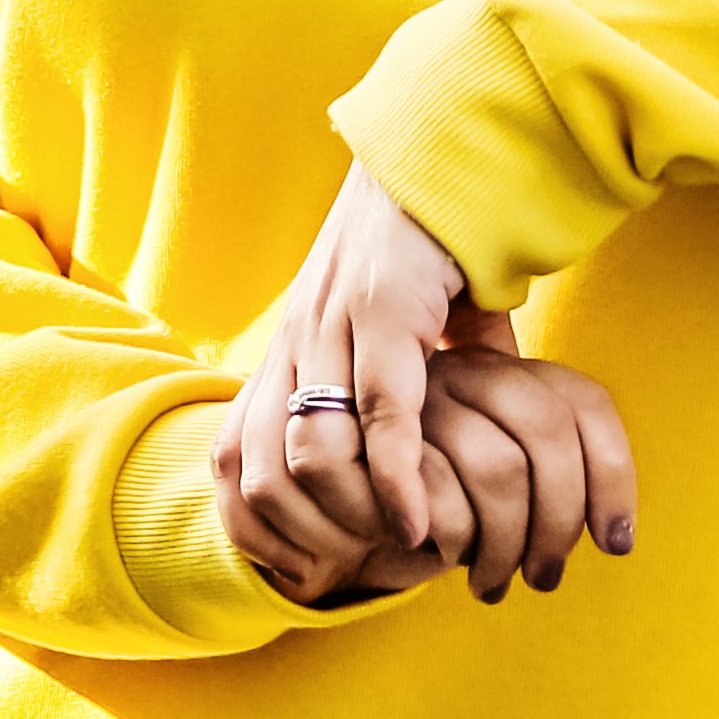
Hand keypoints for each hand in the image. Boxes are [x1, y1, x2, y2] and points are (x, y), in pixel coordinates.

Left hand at [222, 159, 484, 591]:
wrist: (440, 145)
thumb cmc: (432, 230)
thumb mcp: (421, 311)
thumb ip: (440, 356)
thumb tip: (482, 383)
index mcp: (291, 344)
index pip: (237, 455)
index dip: (259, 523)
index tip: (306, 567)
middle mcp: (297, 338)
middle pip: (258, 468)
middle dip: (300, 536)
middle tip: (354, 572)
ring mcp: (334, 325)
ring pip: (312, 452)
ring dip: (352, 516)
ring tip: (394, 552)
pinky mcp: (384, 311)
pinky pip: (382, 416)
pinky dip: (398, 480)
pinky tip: (422, 522)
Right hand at [396, 321, 638, 601]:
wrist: (336, 487)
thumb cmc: (436, 490)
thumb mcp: (496, 471)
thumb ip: (546, 476)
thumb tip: (615, 532)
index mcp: (509, 369)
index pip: (586, 403)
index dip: (614, 477)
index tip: (617, 543)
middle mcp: (470, 372)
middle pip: (550, 433)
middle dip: (559, 523)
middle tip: (545, 578)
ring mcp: (424, 403)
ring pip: (502, 469)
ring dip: (508, 545)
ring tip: (495, 583)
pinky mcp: (378, 445)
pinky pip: (444, 499)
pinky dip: (458, 542)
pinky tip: (451, 562)